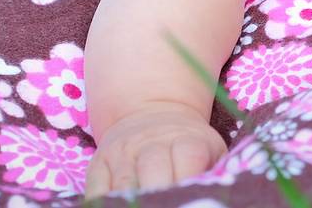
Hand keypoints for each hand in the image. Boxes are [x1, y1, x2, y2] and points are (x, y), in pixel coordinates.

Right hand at [84, 102, 226, 199]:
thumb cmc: (189, 144)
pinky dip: (103, 203)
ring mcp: (123, 152)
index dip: (188, 184)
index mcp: (187, 140)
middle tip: (168, 207)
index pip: (188, 160)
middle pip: (154, 173)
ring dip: (132, 203)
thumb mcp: (210, 149)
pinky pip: (96, 189)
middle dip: (160, 198)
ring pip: (123, 184)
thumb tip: (215, 196)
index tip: (190, 201)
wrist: (153, 112)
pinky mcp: (100, 163)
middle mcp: (151, 143)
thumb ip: (214, 172)